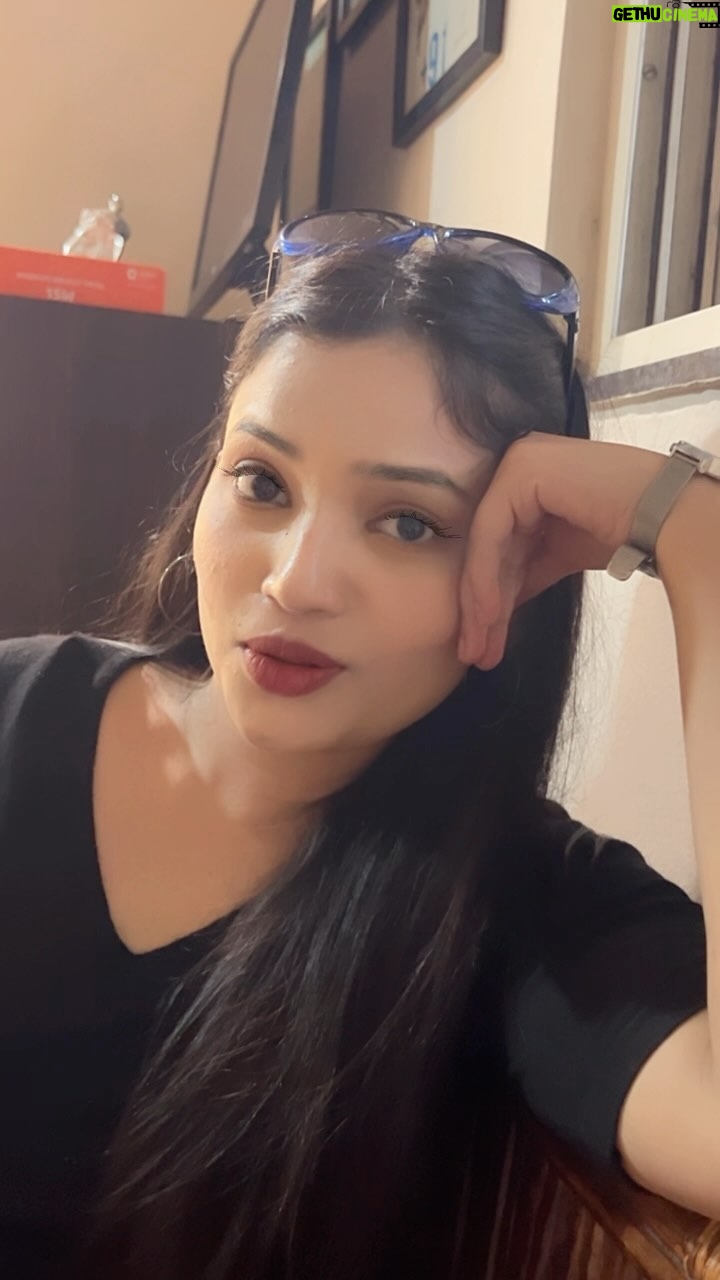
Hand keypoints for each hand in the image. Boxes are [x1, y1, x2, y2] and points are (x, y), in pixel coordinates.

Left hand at [458, 432, 666, 669]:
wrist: (664, 516)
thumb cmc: (624, 529)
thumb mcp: (560, 554)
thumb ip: (525, 570)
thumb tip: (493, 605)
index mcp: (526, 479)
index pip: (497, 546)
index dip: (489, 599)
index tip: (483, 645)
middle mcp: (517, 465)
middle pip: (489, 548)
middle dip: (482, 608)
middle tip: (474, 653)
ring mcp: (517, 464)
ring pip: (484, 545)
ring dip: (480, 602)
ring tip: (478, 649)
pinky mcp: (520, 471)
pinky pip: (491, 533)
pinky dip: (486, 577)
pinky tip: (489, 614)